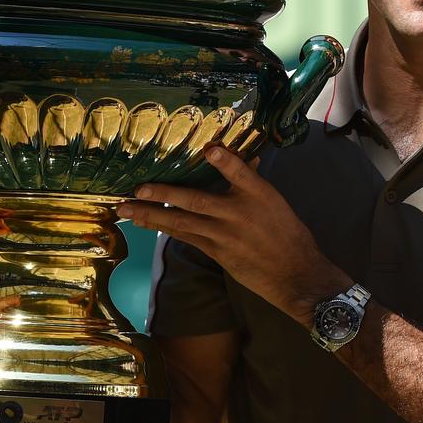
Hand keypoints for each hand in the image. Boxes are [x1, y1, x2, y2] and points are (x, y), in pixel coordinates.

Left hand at [119, 146, 351, 326]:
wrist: (295, 273)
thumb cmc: (287, 233)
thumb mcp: (274, 201)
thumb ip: (249, 179)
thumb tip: (228, 156)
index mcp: (259, 194)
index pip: (241, 173)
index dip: (225, 161)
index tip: (209, 149)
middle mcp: (239, 213)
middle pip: (196, 200)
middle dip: (164, 194)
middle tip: (137, 189)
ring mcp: (225, 235)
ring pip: (183, 223)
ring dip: (152, 216)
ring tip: (127, 209)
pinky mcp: (218, 253)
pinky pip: (186, 238)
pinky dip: (165, 229)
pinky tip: (148, 224)